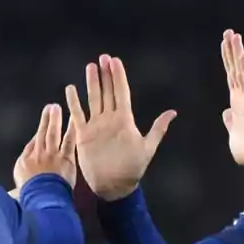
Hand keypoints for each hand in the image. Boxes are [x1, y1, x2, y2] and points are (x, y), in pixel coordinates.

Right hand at [13, 103, 76, 194]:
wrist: (42, 198)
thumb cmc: (30, 196)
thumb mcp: (17, 189)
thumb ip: (19, 182)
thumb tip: (14, 190)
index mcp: (25, 162)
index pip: (32, 145)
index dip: (37, 136)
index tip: (41, 128)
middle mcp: (38, 155)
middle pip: (41, 134)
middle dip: (45, 120)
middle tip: (50, 107)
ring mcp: (52, 155)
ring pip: (53, 134)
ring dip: (54, 120)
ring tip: (56, 108)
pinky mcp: (65, 158)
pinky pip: (68, 141)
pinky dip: (71, 130)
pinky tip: (74, 120)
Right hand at [64, 55, 175, 201]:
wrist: (114, 186)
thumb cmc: (132, 169)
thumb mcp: (147, 148)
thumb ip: (157, 129)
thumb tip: (172, 112)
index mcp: (124, 120)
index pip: (121, 93)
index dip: (118, 77)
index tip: (115, 61)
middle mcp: (110, 120)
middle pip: (107, 92)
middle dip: (105, 75)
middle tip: (103, 58)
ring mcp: (96, 126)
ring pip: (93, 99)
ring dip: (91, 83)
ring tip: (90, 67)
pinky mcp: (84, 135)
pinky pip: (77, 115)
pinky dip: (74, 102)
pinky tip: (71, 89)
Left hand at [221, 30, 243, 168]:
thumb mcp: (233, 131)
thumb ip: (231, 121)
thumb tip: (226, 112)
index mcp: (238, 102)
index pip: (232, 76)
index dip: (229, 60)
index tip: (226, 45)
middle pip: (237, 69)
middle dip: (232, 50)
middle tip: (229, 32)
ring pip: (242, 71)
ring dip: (238, 53)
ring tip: (234, 35)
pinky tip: (242, 54)